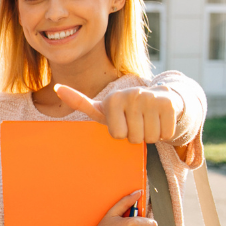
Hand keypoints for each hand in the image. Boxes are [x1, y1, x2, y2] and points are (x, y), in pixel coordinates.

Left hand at [55, 84, 183, 143]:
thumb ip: (79, 102)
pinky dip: (165, 132)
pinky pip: (166, 133)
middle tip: (137, 122)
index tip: (122, 122)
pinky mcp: (168, 104)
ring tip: (148, 120)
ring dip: (151, 134)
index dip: (121, 133)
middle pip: (134, 138)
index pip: (117, 135)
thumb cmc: (125, 109)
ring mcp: (151, 98)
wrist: (159, 98)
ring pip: (151, 137)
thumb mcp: (102, 108)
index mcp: (113, 99)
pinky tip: (160, 120)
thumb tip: (56, 88)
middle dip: (137, 135)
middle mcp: (132, 95)